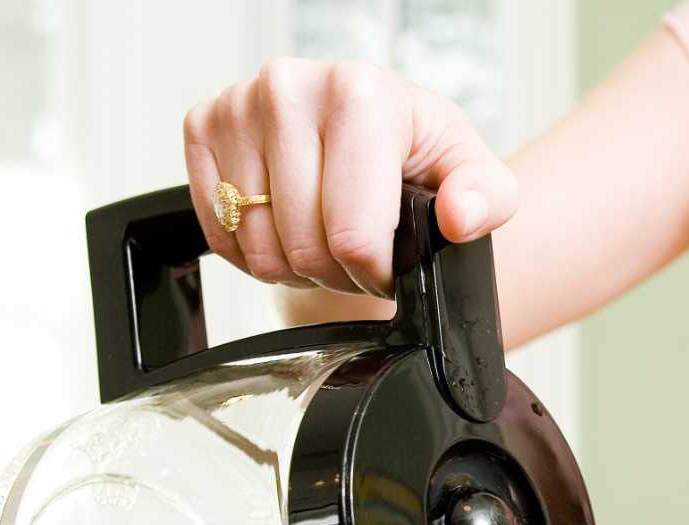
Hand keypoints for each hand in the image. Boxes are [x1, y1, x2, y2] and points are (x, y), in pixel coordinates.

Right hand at [184, 59, 516, 295]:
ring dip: (296, 267)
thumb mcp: (473, 175)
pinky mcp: (203, 126)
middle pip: (305, 247)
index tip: (390, 265)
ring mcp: (240, 104)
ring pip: (259, 248)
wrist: (372, 128)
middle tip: (359, 253)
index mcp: (360, 93)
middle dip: (337, 272)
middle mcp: (291, 86)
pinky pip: (220, 232)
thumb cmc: (417, 152)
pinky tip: (287, 225)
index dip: (375, 273)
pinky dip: (253, 251)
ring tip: (326, 237)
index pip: (354, 234)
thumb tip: (459, 217)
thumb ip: (486, 199)